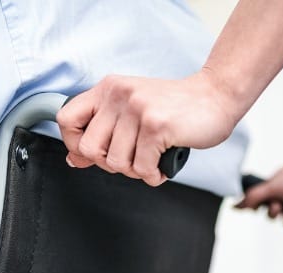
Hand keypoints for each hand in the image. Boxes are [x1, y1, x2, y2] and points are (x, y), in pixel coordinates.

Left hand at [58, 70, 241, 186]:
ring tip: (152, 157)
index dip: (75, 144)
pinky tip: (163, 162)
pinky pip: (142, 168)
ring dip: (137, 171)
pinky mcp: (156, 125)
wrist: (215, 96)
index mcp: (108, 89)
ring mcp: (137, 109)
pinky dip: (154, 174)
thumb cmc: (174, 108)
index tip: (95, 153)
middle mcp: (119, 95)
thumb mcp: (131, 110)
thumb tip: (74, 159)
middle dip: (110, 164)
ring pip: (118, 163)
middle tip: (132, 158)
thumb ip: (102, 131)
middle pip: (90, 149)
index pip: (66, 119)